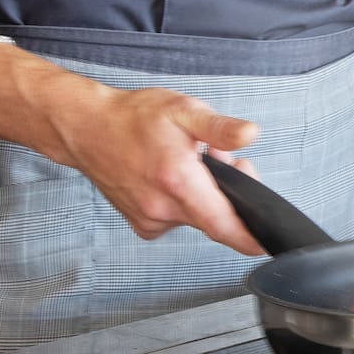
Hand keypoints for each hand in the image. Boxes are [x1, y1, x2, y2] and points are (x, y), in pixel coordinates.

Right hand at [56, 86, 266, 254]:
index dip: (250, 238)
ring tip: (191, 165)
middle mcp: (163, 207)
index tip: (267, 242)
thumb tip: (250, 134)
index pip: (223, 225)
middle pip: (216, 219)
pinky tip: (174, 180)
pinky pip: (179, 220)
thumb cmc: (132, 118)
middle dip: (230, 196)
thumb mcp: (183, 111)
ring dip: (206, 197)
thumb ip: (220, 128)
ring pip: (198, 218)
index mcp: (178, 181)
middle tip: (224, 161)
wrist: (86, 128)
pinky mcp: (143, 225)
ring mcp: (150, 220)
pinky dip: (186, 203)